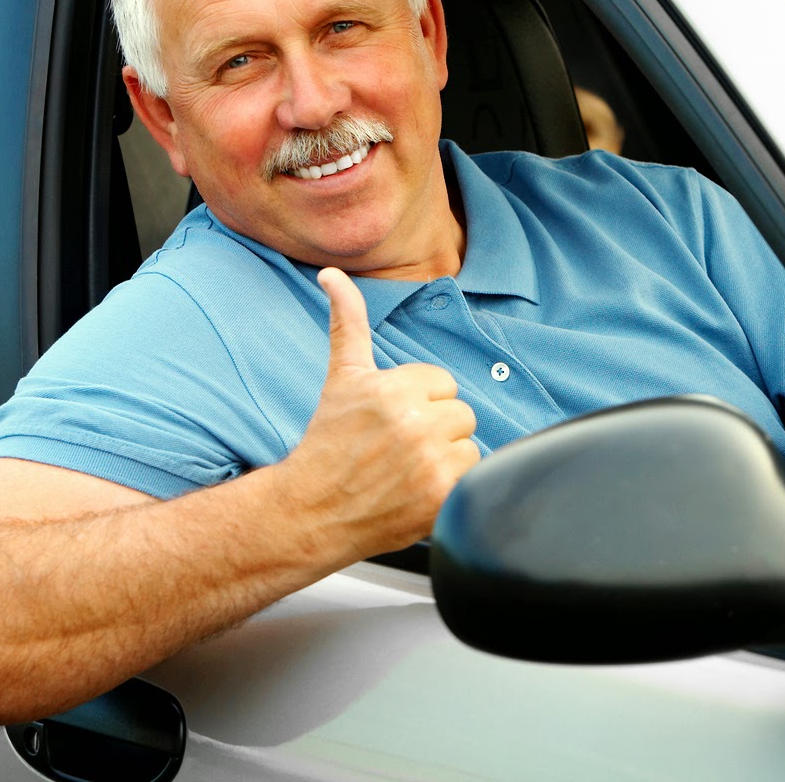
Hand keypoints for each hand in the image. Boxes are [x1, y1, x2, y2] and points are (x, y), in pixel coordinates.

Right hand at [285, 268, 478, 558]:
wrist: (311, 511)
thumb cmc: (327, 443)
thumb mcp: (341, 377)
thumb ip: (347, 322)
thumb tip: (332, 274)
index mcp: (394, 388)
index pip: (444, 384)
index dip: (421, 403)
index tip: (392, 423)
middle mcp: (414, 422)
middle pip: (461, 414)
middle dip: (435, 430)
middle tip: (398, 448)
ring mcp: (429, 462)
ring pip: (469, 445)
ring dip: (446, 458)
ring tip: (408, 470)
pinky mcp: (440, 496)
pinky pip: (473, 476)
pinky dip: (452, 486)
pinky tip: (419, 490)